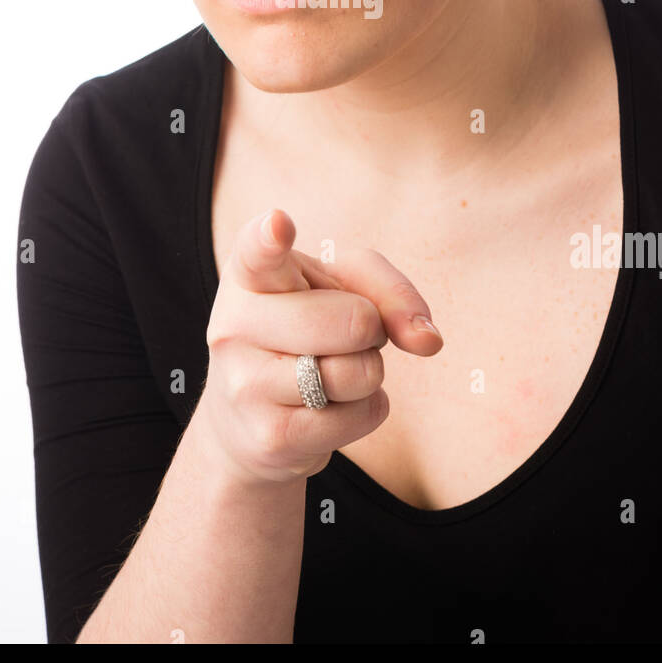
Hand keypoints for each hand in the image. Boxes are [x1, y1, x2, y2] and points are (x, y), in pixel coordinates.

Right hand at [193, 207, 443, 486]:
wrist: (246, 425)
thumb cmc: (303, 333)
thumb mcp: (339, 289)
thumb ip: (389, 290)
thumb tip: (427, 339)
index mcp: (248, 274)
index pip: (256, 250)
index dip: (270, 237)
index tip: (278, 224)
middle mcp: (233, 324)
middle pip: (353, 321)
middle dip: (370, 328)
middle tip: (343, 333)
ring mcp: (245, 384)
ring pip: (358, 372)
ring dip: (367, 371)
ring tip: (330, 370)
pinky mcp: (270, 438)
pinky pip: (361, 415)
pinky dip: (365, 410)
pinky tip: (329, 408)